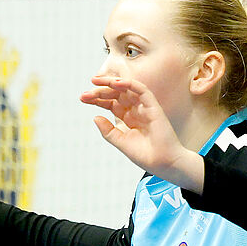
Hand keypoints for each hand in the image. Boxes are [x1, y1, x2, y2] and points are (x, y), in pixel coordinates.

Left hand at [79, 75, 202, 189]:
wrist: (163, 163)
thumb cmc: (146, 155)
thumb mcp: (121, 142)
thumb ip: (108, 131)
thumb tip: (95, 117)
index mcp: (128, 119)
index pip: (111, 103)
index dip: (97, 99)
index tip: (83, 98)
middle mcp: (135, 110)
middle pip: (116, 95)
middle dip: (100, 91)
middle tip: (85, 93)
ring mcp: (144, 107)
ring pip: (126, 89)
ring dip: (111, 83)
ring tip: (96, 82)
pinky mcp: (153, 106)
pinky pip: (141, 90)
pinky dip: (129, 84)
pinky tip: (115, 83)